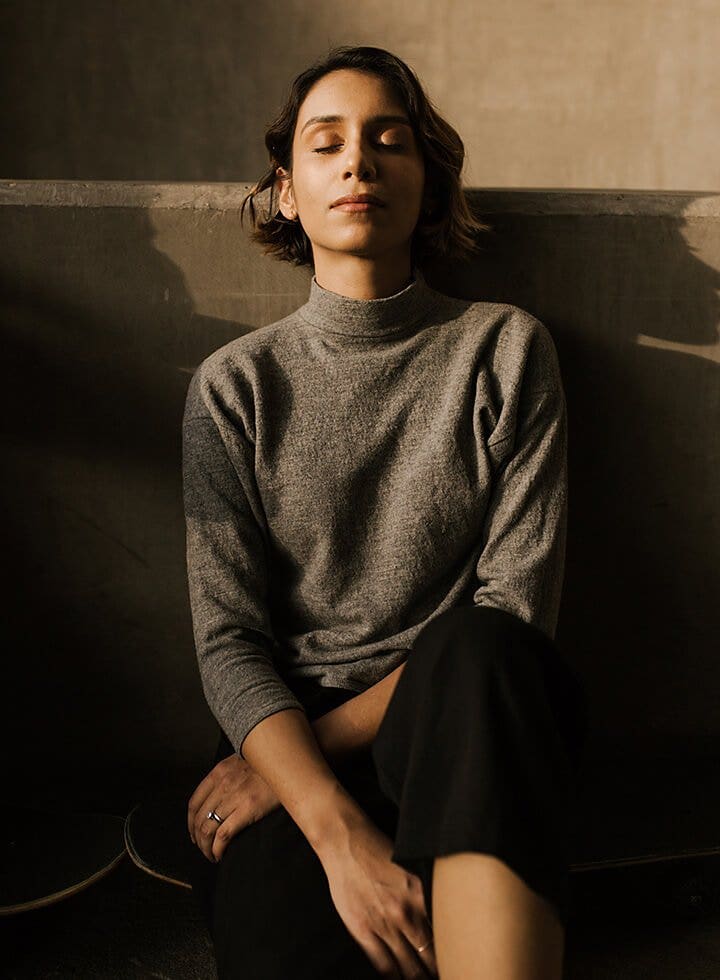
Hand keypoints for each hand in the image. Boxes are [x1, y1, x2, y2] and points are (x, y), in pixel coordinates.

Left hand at [187, 752, 281, 862]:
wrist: (290, 762)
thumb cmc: (269, 766)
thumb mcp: (243, 761)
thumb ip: (228, 775)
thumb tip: (218, 799)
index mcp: (220, 771)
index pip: (194, 802)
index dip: (191, 823)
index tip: (195, 834)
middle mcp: (223, 783)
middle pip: (199, 819)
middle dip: (199, 840)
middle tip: (204, 849)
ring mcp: (235, 795)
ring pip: (208, 829)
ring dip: (206, 848)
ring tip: (212, 855)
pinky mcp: (248, 808)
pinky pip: (223, 835)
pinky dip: (217, 849)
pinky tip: (220, 855)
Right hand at [316, 809, 437, 977]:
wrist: (345, 843)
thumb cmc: (379, 851)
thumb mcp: (412, 867)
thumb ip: (426, 893)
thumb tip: (445, 911)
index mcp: (422, 895)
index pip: (446, 936)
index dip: (453, 954)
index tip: (459, 962)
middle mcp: (406, 913)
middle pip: (430, 957)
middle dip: (439, 971)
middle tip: (449, 974)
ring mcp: (384, 925)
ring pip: (409, 967)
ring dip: (419, 978)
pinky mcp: (363, 931)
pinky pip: (384, 965)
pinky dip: (395, 978)